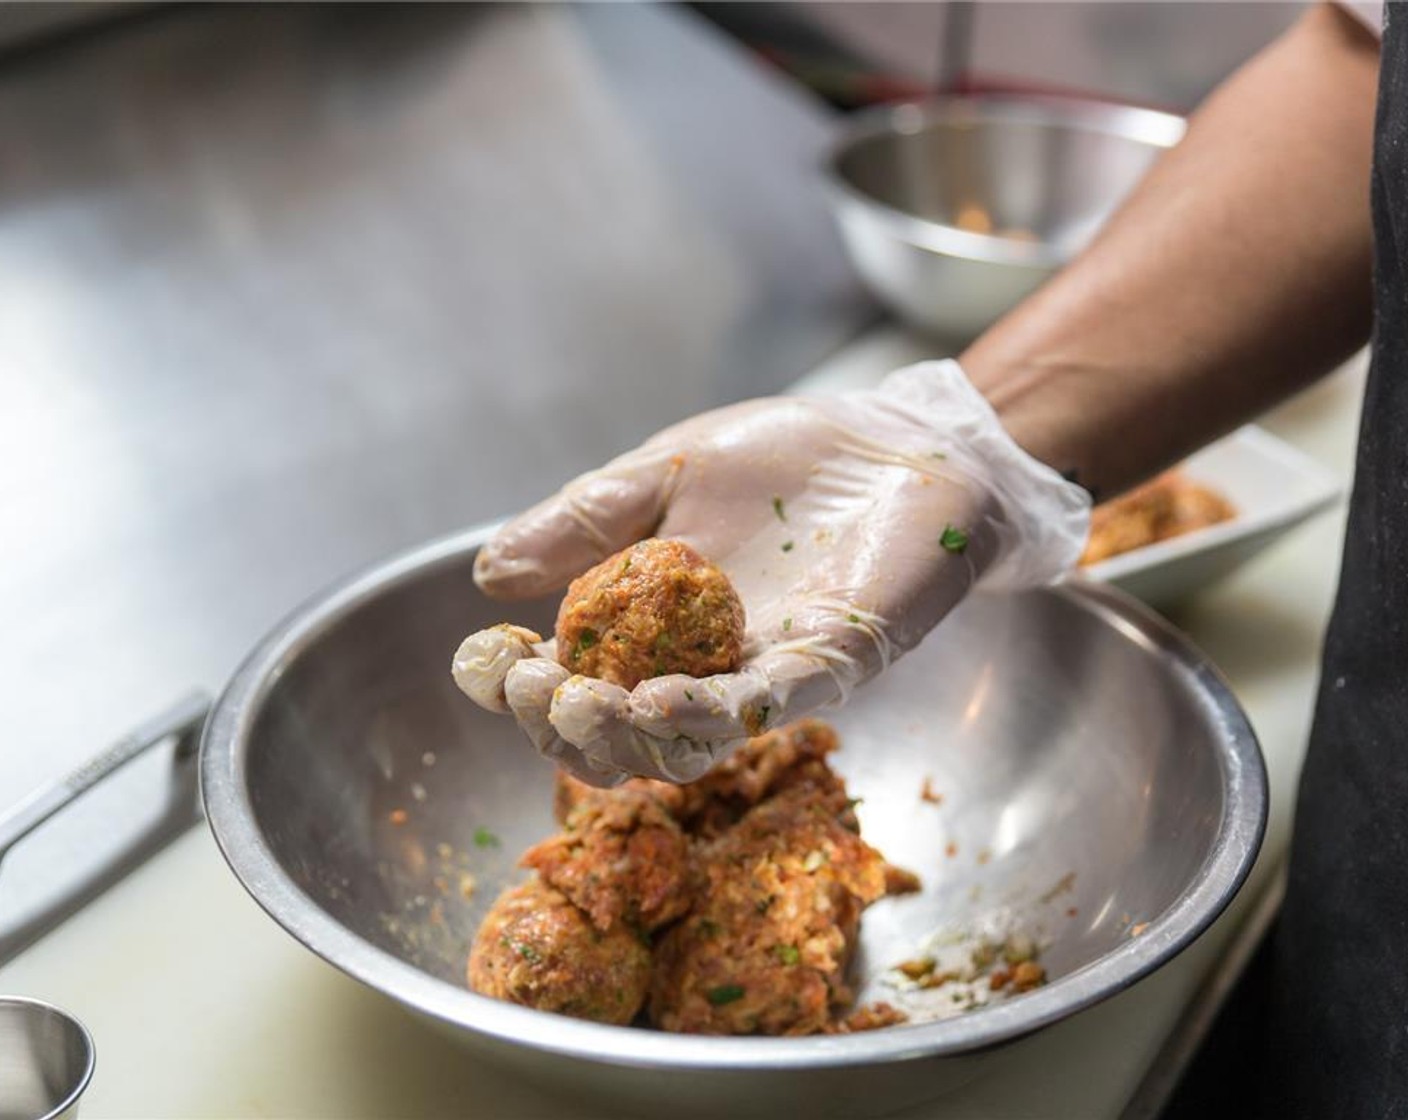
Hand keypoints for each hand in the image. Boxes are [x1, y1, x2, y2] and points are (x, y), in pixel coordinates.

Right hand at [454, 361, 1088, 784]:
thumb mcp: (663, 475)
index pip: (567, 683)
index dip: (516, 687)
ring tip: (582, 703)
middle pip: (612, 736)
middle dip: (560, 725)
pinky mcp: (828, 665)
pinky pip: (762, 708)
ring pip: (679, 744)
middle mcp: (696, 667)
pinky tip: (658, 698)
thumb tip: (487, 575)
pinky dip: (706, 711)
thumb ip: (583, 521)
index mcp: (646, 627)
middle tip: (535, 690)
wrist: (893, 441)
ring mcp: (759, 674)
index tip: (486, 661)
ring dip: (621, 734)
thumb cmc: (782, 460)